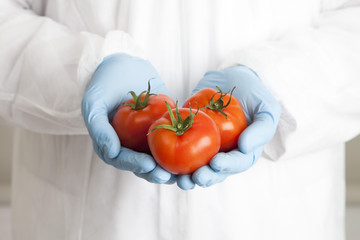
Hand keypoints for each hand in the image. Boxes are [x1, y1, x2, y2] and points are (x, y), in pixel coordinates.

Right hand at [82, 53, 174, 183]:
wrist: (125, 64)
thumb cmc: (105, 82)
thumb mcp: (94, 102)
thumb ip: (99, 128)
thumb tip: (112, 153)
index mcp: (110, 143)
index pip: (122, 160)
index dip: (134, 165)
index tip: (149, 166)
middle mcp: (128, 144)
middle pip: (141, 165)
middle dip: (155, 173)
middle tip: (169, 176)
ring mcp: (145, 138)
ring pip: (158, 159)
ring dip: (170, 169)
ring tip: (183, 174)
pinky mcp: (162, 128)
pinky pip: (173, 141)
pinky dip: (182, 149)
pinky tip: (194, 157)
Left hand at [177, 65, 280, 189]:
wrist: (230, 77)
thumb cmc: (253, 92)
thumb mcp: (266, 108)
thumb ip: (262, 128)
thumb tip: (245, 148)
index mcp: (244, 151)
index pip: (237, 163)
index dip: (227, 166)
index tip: (215, 163)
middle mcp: (226, 153)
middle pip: (215, 171)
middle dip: (205, 177)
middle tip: (194, 177)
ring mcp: (207, 148)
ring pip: (197, 167)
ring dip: (187, 176)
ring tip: (177, 178)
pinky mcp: (190, 138)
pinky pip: (180, 150)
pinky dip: (171, 158)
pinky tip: (162, 162)